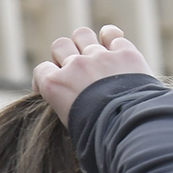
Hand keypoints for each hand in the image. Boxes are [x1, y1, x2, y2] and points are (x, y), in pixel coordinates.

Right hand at [31, 25, 149, 121]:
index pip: (42, 70)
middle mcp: (74, 65)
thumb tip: (71, 107)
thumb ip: (66, 107)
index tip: (53, 87)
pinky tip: (114, 44)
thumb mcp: (71, 126)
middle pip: (60, 46)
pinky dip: (111, 37)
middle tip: (75, 71)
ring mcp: (100, 56)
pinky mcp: (125, 53)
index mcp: (56, 85)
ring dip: (84, 41)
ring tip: (92, 53)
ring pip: (83, 34)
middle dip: (65, 56)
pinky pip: (112, 34)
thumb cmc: (98, 138)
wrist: (131, 130)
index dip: (45, 77)